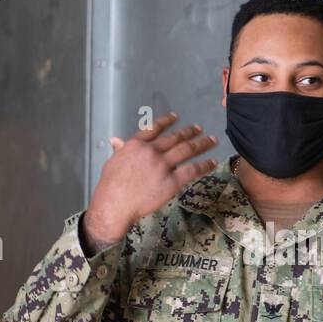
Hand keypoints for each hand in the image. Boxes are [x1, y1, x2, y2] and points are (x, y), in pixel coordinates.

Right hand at [84, 112, 217, 245]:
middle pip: (175, 137)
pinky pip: (192, 170)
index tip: (176, 116)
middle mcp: (152, 151)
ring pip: (187, 150)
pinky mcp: (172, 181)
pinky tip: (212, 162)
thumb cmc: (110, 186)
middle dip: (190, 132)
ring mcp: (163, 165)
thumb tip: (115, 139)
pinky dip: (204, 165)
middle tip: (199, 129)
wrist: (115, 204)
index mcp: (136, 144)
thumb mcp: (113, 161)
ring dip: (202, 143)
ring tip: (212, 140)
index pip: (155, 127)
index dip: (167, 121)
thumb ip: (120, 149)